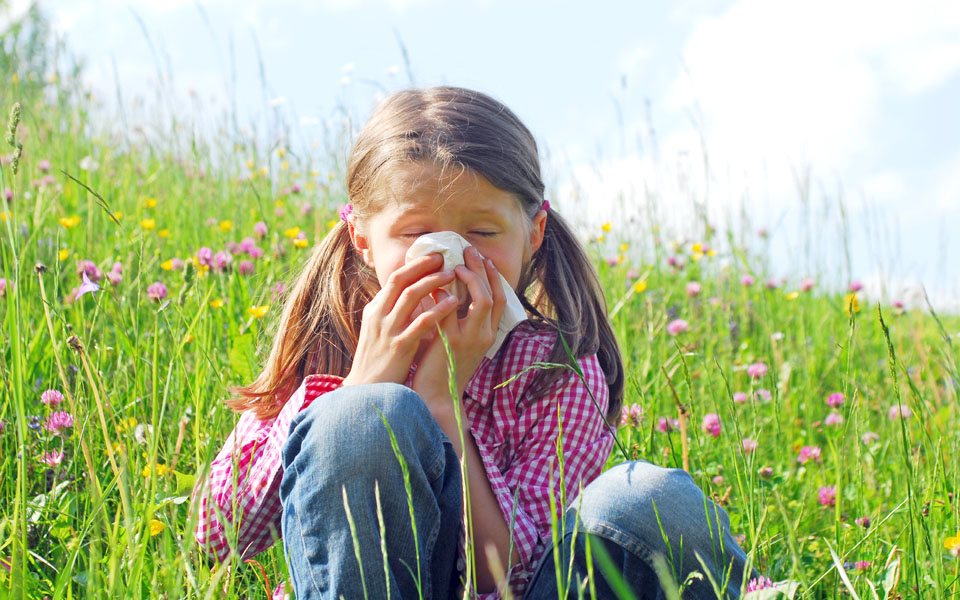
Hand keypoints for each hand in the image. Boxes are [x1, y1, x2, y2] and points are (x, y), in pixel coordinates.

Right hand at [342, 254, 458, 386]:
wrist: (367, 391)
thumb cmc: (378, 362)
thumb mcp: (378, 332)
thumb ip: (390, 313)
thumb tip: (407, 295)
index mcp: (375, 310)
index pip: (394, 279)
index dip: (415, 265)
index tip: (433, 256)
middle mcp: (379, 316)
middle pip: (400, 280)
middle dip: (423, 265)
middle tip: (444, 256)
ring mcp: (388, 330)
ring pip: (410, 296)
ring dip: (432, 282)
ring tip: (452, 274)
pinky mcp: (399, 347)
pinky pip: (421, 323)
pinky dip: (437, 310)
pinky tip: (452, 302)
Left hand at [412, 246, 506, 406]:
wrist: (436, 397)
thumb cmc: (443, 368)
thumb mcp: (460, 342)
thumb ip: (460, 320)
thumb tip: (450, 290)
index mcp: (488, 335)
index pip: (501, 300)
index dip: (494, 277)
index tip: (485, 259)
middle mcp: (484, 336)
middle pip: (493, 294)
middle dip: (482, 269)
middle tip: (469, 251)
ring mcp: (470, 339)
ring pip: (481, 299)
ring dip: (470, 277)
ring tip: (456, 262)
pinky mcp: (451, 342)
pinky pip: (451, 310)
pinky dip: (444, 293)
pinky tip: (435, 282)